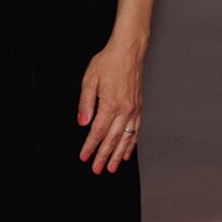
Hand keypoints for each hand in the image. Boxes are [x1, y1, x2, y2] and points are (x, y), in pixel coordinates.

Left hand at [77, 37, 144, 173]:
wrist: (128, 52)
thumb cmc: (108, 63)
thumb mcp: (89, 80)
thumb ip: (85, 103)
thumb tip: (82, 123)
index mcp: (110, 104)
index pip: (98, 131)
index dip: (90, 146)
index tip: (84, 157)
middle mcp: (124, 110)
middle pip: (113, 139)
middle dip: (103, 156)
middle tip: (97, 169)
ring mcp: (134, 110)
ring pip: (126, 138)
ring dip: (118, 155)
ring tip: (112, 167)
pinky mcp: (138, 107)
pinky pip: (136, 130)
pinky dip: (131, 144)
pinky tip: (127, 152)